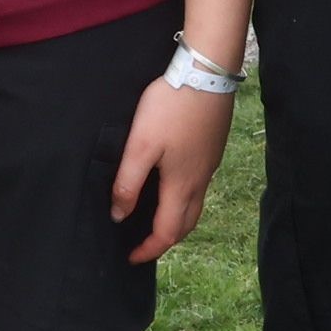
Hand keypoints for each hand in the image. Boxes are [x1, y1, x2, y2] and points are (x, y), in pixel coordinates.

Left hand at [110, 75, 233, 265]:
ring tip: (155, 218)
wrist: (207, 73)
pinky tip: (171, 184)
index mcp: (181, 185)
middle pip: (186, 225)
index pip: (167, 232)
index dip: (149, 249)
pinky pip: (198, 186)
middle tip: (143, 243)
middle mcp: (200, 180)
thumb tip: (119, 215)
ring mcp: (209, 164)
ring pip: (194, 205)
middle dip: (165, 240)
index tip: (131, 258)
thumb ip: (129, 182)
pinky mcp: (212, 148)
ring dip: (176, 220)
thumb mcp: (141, 145)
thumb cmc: (171, 107)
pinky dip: (184, 199)